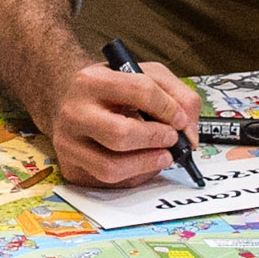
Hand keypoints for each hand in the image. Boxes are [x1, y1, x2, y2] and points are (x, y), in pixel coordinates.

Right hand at [39, 55, 201, 188]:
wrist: (68, 100)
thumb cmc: (111, 90)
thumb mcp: (143, 75)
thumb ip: (177, 95)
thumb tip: (190, 134)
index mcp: (92, 80)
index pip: (140, 91)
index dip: (168, 108)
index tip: (180, 119)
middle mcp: (74, 112)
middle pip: (121, 134)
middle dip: (155, 139)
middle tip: (171, 139)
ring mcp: (68, 143)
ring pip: (111, 167)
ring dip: (147, 164)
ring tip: (163, 156)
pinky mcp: (70, 168)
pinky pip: (108, 183)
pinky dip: (135, 177)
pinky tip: (142, 163)